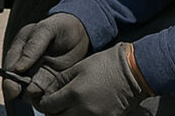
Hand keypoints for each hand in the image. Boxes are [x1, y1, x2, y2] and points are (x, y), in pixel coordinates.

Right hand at [2, 12, 89, 100]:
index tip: (14, 89)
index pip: (9, 68)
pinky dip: (47, 99)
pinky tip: (53, 96)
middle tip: (31, 91)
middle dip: (22, 91)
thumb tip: (17, 68)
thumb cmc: (61, 26)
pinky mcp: (51, 84)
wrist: (81, 32)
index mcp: (20, 49)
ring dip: (34, 96)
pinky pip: (46, 95)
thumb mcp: (46, 30)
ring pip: (30, 92)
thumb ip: (33, 46)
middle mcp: (26, 65)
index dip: (9, 81)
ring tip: (42, 93)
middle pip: (17, 84)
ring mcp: (38, 75)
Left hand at [32, 42, 149, 115]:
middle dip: (53, 113)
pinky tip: (82, 109)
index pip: (49, 107)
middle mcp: (83, 109)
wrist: (132, 72)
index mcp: (75, 93)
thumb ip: (61, 80)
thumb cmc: (105, 64)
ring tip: (67, 108)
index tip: (43, 99)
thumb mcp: (79, 67)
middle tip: (53, 105)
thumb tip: (48, 90)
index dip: (43, 103)